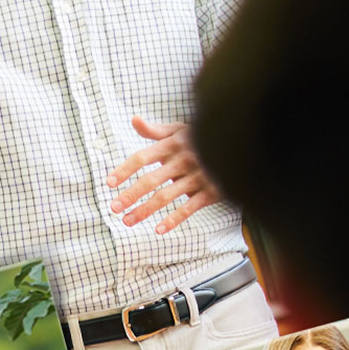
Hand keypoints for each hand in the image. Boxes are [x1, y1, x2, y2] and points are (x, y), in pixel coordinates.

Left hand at [106, 116, 219, 232]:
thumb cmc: (202, 139)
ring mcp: (197, 177)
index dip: (124, 170)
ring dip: (145, 210)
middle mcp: (183, 161)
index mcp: (172, 145)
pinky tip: (159, 229)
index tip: (109, 183)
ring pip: (166, 196)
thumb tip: (134, 119)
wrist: (240, 147)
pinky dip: (174, 219)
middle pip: (151, 180)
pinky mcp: (211, 191)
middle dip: (130, 195)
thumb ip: (156, 130)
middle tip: (113, 208)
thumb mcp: (181, 130)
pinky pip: (189, 207)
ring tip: (128, 221)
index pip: (142, 157)